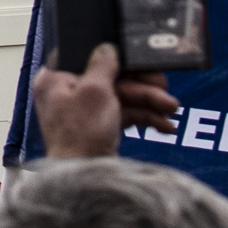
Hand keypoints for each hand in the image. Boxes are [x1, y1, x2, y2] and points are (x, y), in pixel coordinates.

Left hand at [29, 55, 179, 162]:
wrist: (88, 179)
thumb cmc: (81, 137)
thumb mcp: (95, 91)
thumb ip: (104, 65)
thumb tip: (107, 48)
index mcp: (55, 80)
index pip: (87, 58)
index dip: (116, 59)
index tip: (138, 61)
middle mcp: (66, 95)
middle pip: (110, 80)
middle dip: (142, 86)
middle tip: (163, 88)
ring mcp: (82, 114)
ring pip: (121, 99)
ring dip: (149, 103)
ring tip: (171, 110)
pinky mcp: (97, 130)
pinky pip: (123, 116)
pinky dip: (143, 119)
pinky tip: (164, 125)